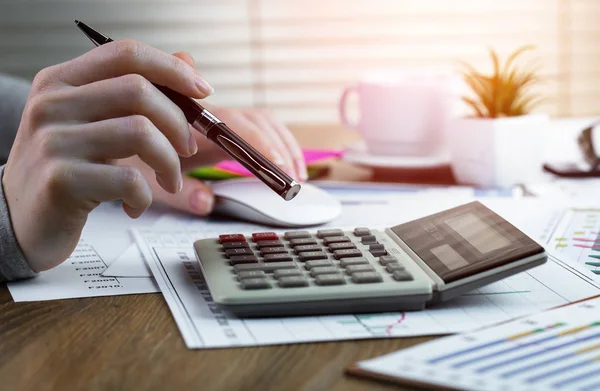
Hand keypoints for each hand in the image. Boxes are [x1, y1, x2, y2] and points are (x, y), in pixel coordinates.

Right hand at [2, 40, 212, 270]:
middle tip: (186, 151)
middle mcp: (53, 104)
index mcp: (61, 81)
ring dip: (169, 163)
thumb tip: (186, 63)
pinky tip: (134, 204)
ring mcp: (54, 141)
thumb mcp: (92, 123)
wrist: (19, 220)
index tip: (202, 91)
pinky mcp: (61, 181)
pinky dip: (146, 196)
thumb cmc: (66, 169)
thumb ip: (133, 93)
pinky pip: (129, 179)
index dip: (172, 68)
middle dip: (179, 124)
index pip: (125, 54)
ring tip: (167, 182)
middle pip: (139, 91)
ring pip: (140, 133)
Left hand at [118, 52, 307, 216]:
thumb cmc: (129, 155)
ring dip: (283, 143)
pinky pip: (255, 121)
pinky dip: (275, 137)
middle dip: (280, 149)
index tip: (280, 169)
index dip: (262, 148)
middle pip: (256, 121)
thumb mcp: (149, 179)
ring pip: (261, 119)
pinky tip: (283, 156)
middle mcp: (207, 114)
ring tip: (295, 171)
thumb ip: (179, 191)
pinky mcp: (220, 120)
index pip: (237, 130)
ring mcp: (215, 115)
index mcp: (191, 126)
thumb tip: (206, 203)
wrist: (114, 127)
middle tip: (293, 180)